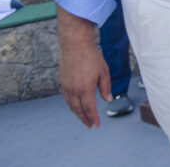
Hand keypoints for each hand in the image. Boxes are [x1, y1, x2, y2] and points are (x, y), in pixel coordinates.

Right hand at [57, 7, 111, 127]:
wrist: (75, 44)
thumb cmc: (92, 56)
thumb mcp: (104, 71)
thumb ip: (105, 87)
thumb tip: (107, 99)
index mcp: (85, 88)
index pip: (89, 108)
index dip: (93, 118)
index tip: (96, 126)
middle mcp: (73, 90)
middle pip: (78, 110)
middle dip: (84, 119)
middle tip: (89, 126)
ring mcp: (66, 86)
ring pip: (71, 105)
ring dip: (77, 113)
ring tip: (83, 118)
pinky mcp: (62, 82)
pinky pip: (67, 98)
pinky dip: (71, 105)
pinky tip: (75, 105)